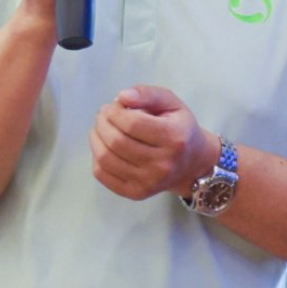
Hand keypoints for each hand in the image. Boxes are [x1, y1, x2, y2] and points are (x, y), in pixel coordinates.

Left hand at [91, 85, 217, 200]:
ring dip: (96, 138)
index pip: (133, 123)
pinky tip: (103, 146)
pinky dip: (96, 157)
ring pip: (106, 158)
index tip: (113, 105)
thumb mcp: (171, 103)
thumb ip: (147, 94)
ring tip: (100, 128)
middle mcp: (163, 164)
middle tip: (103, 115)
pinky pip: (103, 175)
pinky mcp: (136, 193)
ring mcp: (149, 182)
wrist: (190, 164)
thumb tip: (122, 97)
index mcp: (175, 138)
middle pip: (117, 142)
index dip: (115, 111)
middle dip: (102, 123)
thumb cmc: (179, 128)